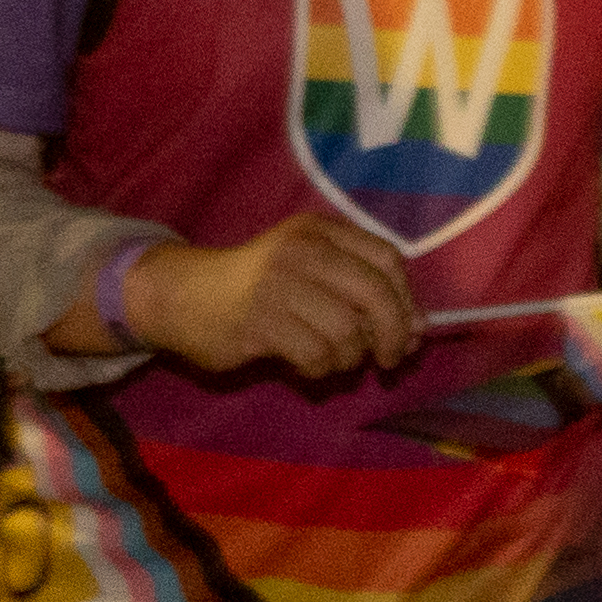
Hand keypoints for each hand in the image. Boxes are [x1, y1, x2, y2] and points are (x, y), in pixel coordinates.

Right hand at [126, 217, 420, 378]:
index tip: (410, 331)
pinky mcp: (259, 322)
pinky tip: (307, 367)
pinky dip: (321, 371)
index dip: (406, 300)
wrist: (183, 295)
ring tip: (332, 360)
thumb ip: (362, 293)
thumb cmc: (257, 286)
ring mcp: (279, 284)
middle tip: (389, 361)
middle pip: (376, 294)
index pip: (388, 260)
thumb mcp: (309, 271)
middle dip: (394, 335)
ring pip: (347, 332)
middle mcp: (303, 250)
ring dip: (349, 358)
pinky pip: (316, 356)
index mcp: (320, 230)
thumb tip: (419, 331)